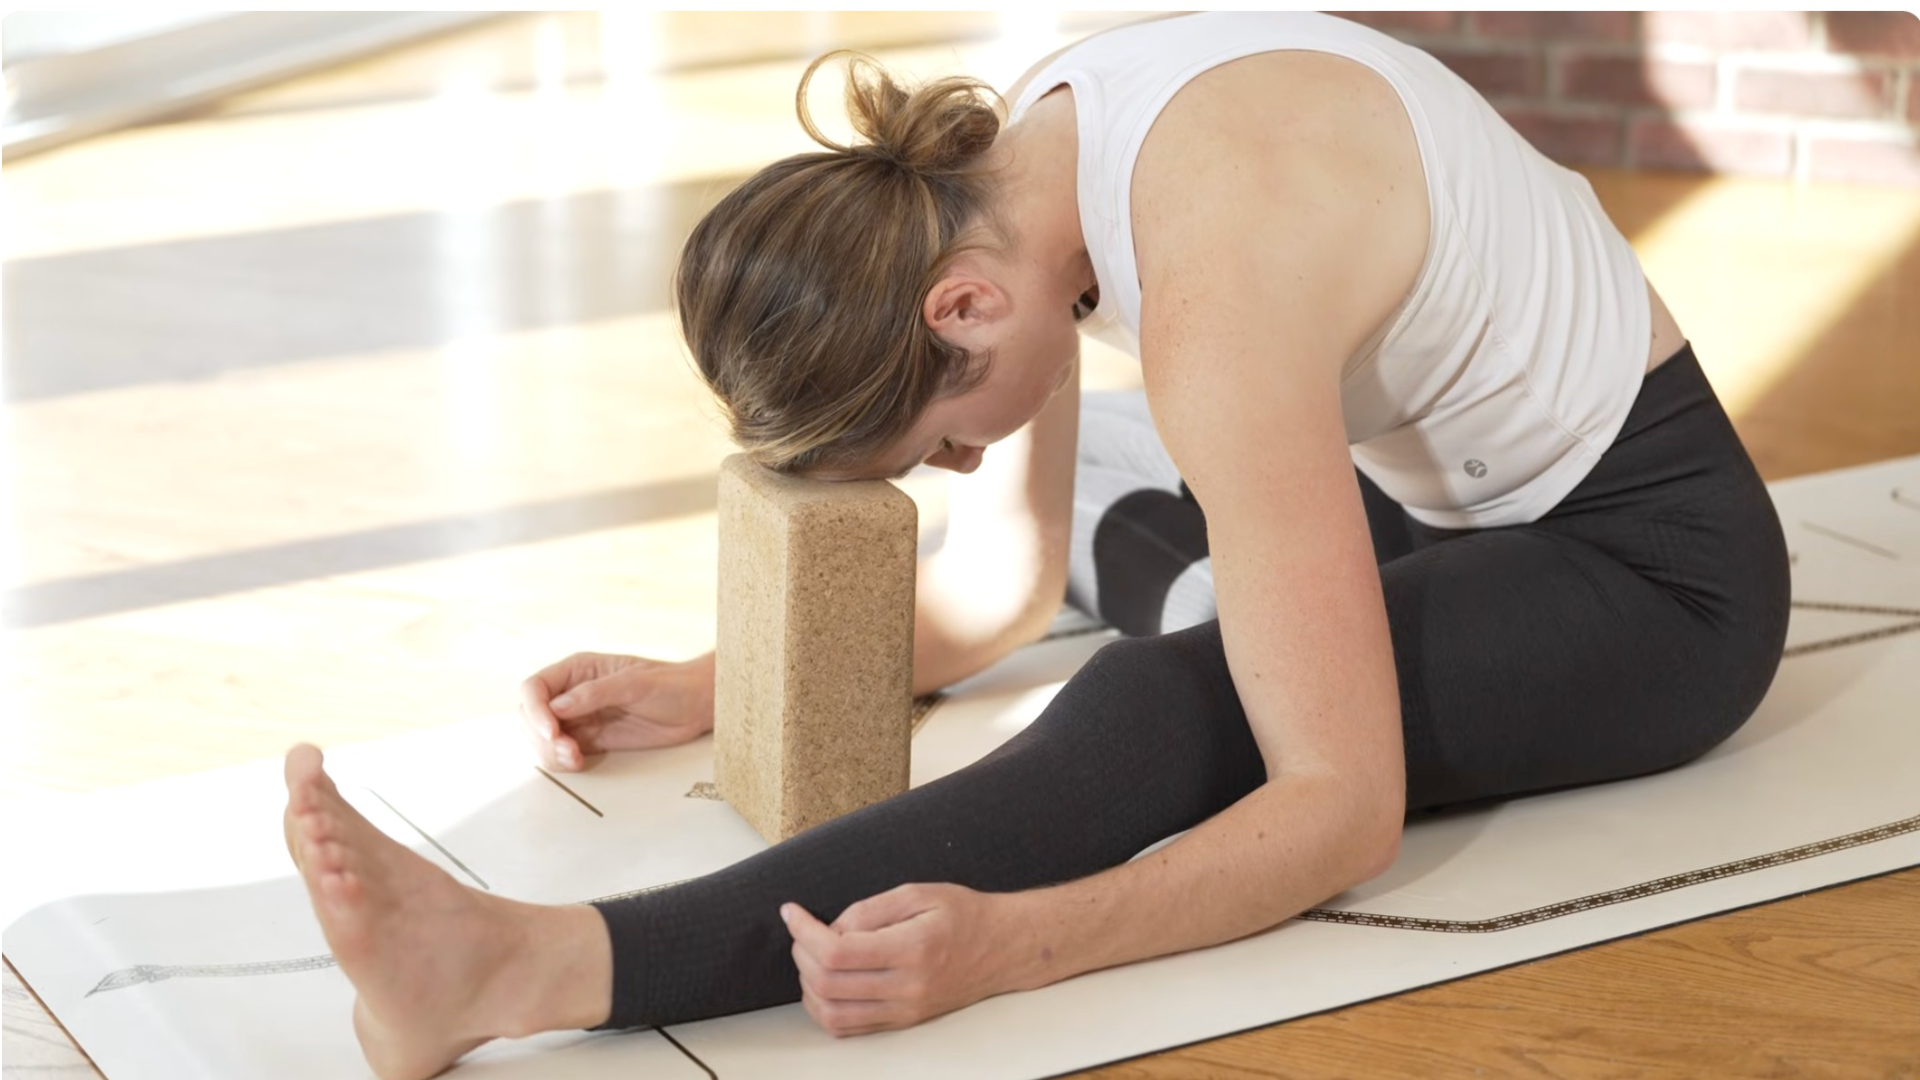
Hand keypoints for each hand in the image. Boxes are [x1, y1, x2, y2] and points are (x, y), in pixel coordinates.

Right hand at [518, 651, 714, 770]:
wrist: (695, 705)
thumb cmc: (670, 684)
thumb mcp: (634, 683)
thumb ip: (594, 693)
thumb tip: (556, 707)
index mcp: (576, 670)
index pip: (534, 688)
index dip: (535, 711)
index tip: (551, 731)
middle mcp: (571, 693)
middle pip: (530, 716)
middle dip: (541, 736)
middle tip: (568, 750)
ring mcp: (578, 718)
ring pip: (540, 739)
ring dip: (550, 752)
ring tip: (575, 758)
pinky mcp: (588, 740)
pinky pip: (560, 754)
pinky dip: (561, 762)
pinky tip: (578, 762)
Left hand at [781, 883, 1015, 1036]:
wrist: (1003, 948)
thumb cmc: (964, 915)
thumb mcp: (919, 893)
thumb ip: (870, 910)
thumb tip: (830, 928)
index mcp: (912, 949)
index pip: (837, 952)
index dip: (804, 931)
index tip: (791, 912)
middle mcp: (908, 987)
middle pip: (828, 984)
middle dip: (801, 953)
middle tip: (802, 930)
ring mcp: (905, 1010)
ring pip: (832, 1013)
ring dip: (807, 985)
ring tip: (810, 956)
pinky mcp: (904, 1021)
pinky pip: (849, 1028)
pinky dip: (824, 1008)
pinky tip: (824, 983)